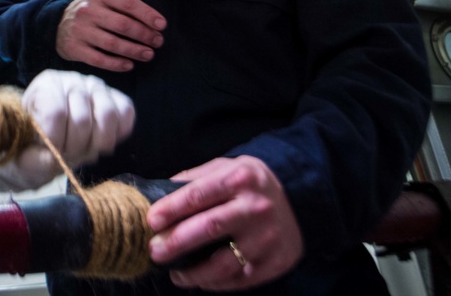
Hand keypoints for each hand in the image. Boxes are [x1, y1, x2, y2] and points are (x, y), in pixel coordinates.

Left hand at [0, 69, 134, 191]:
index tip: (50, 151)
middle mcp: (73, 80)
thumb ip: (33, 159)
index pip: (55, 112)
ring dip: (98, 143)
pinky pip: (126, 113)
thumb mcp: (25, 151)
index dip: (55, 140)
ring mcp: (97, 86)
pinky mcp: (117, 97)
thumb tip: (51, 160)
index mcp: (45, 85)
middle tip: (68, 154)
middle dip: (75, 147)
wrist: (51, 137)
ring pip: (107, 114)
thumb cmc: (36, 141)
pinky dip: (118, 134)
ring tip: (86, 151)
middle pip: (82, 118)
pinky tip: (102, 142)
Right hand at [56, 0, 165, 70]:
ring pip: (113, 43)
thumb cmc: (92, 12)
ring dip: (134, 51)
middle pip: (123, 25)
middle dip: (145, 35)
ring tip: (148, 54)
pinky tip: (130, 65)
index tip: (162, 25)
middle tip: (158, 42)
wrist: (57, 23)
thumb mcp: (104, 0)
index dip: (148, 15)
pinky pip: (100, 59)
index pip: (128, 3)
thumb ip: (125, 7)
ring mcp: (80, 30)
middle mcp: (88, 10)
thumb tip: (155, 23)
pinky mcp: (74, 48)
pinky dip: (117, 64)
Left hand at [146, 156, 303, 290]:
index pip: (198, 194)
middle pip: (209, 228)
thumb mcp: (225, 167)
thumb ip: (195, 178)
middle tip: (155, 251)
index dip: (171, 209)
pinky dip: (217, 283)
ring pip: (224, 262)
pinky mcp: (278, 261)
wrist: (299, 196)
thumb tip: (157, 194)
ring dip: (194, 273)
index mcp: (240, 178)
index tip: (151, 221)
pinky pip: (241, 280)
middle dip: (176, 242)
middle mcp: (257, 206)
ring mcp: (269, 236)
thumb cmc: (249, 182)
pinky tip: (201, 280)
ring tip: (175, 274)